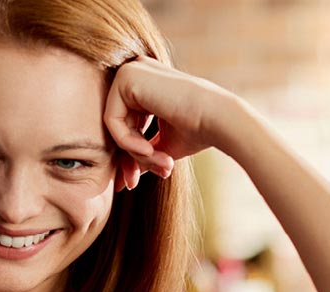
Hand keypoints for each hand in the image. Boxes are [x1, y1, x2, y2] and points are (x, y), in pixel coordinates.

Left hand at [104, 56, 238, 190]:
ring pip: (112, 125)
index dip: (128, 154)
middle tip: (135, 183)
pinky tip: (149, 149)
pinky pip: (111, 120)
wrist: (218, 120)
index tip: (133, 182)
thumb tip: (122, 177)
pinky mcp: (126, 78)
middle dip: (127, 157)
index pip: (124, 122)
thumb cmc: (197, 131)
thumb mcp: (162, 145)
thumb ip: (140, 152)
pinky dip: (127, 142)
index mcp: (145, 83)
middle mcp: (135, 71)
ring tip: (159, 163)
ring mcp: (129, 71)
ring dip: (133, 152)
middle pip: (116, 124)